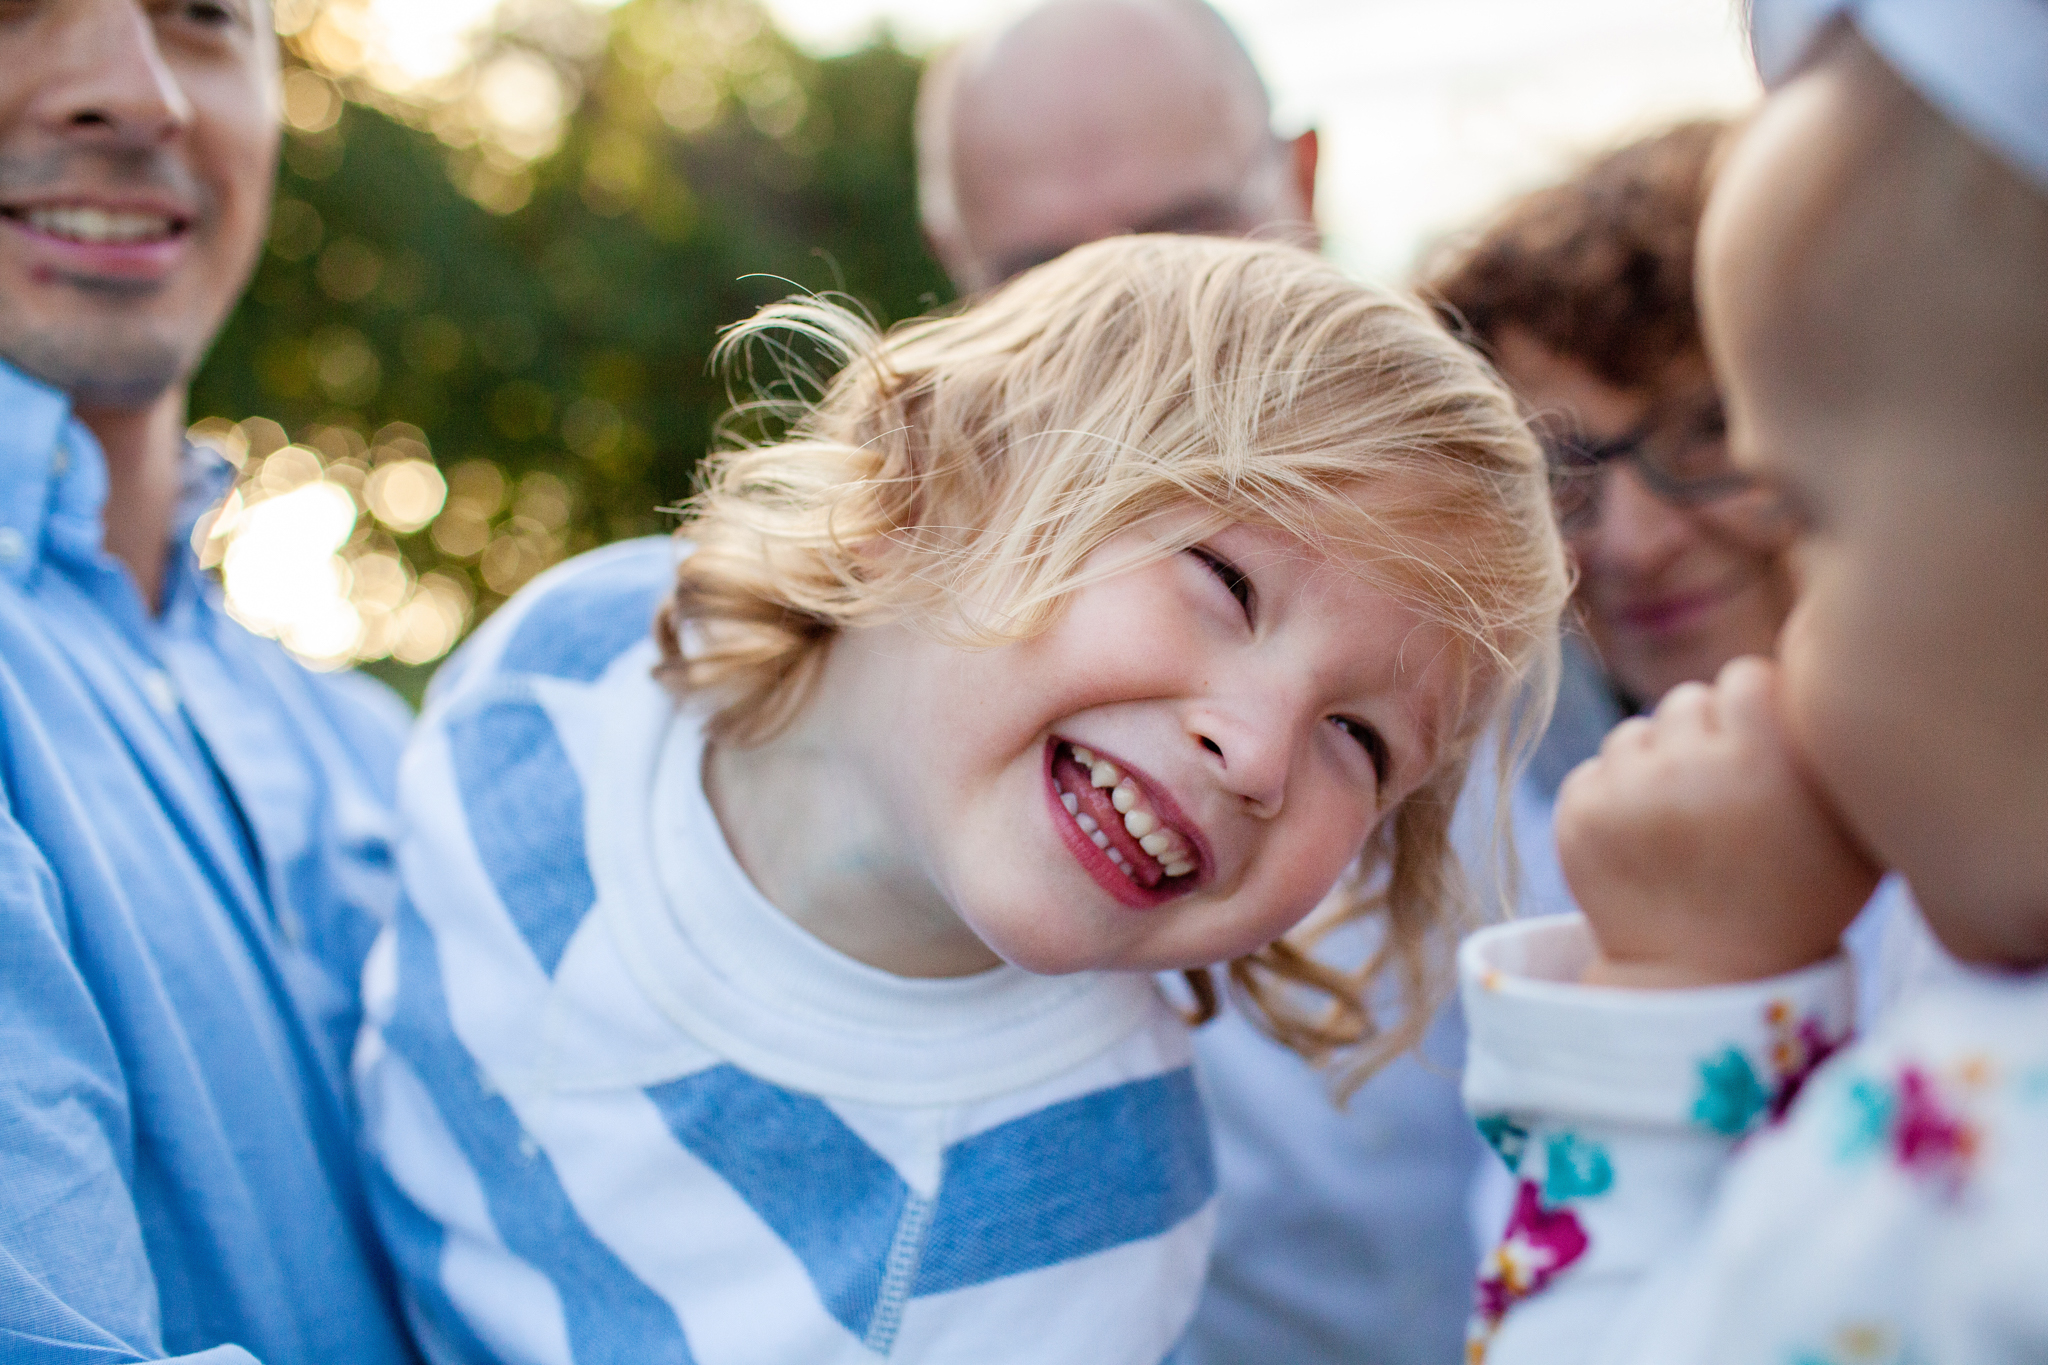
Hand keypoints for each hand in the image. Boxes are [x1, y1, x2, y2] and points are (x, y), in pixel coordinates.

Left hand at [1555, 656, 1881, 988]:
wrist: (1708, 983)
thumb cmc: (1796, 899)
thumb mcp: (1849, 829)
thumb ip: (1831, 744)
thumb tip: (1816, 661)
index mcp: (1763, 762)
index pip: (1744, 676)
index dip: (1754, 714)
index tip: (1761, 755)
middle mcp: (1689, 769)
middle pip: (1686, 700)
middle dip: (1703, 739)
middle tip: (1722, 800)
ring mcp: (1625, 793)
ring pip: (1634, 734)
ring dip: (1655, 767)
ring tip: (1684, 828)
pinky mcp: (1578, 817)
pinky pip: (1595, 771)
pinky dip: (1614, 799)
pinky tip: (1646, 846)